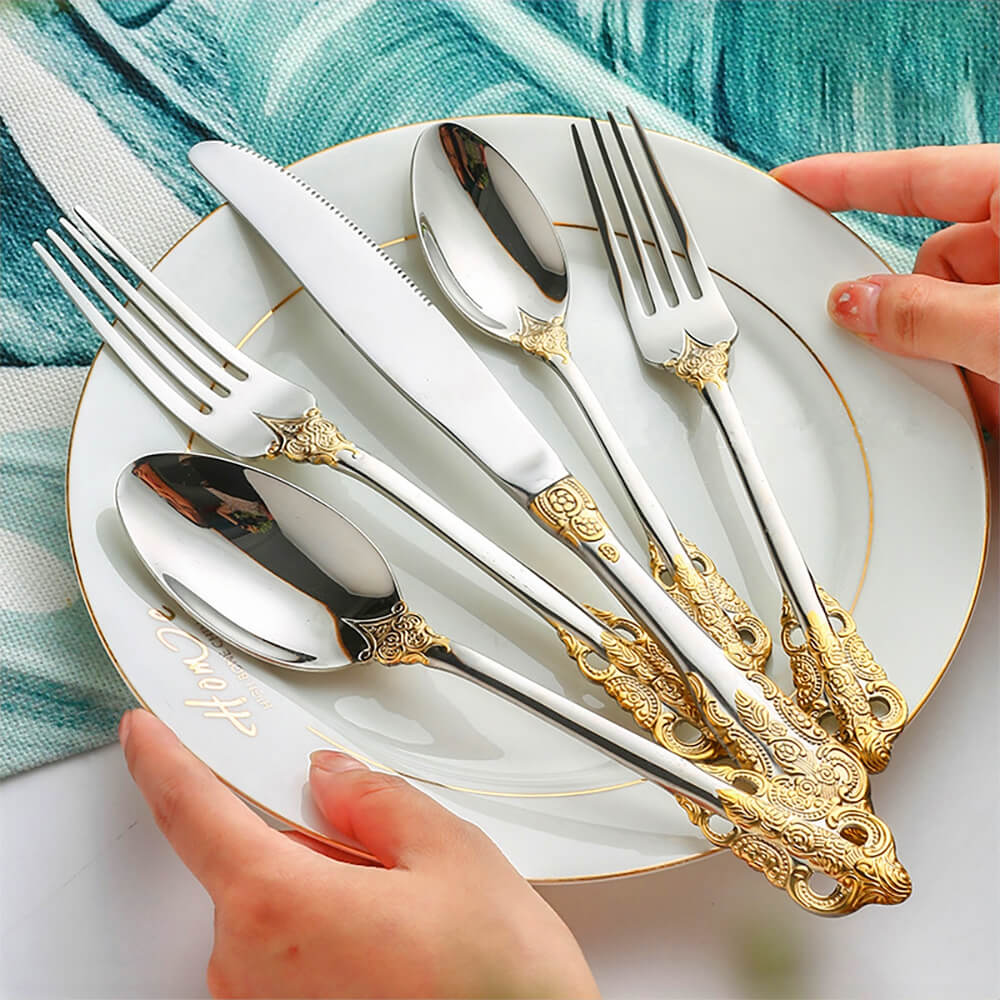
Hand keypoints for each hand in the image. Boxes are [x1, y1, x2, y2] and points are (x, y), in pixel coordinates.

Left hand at [119, 709, 598, 998]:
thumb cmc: (497, 989)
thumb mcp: (450, 855)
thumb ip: (377, 801)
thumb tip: (334, 780)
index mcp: (277, 905)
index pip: (194, 811)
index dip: (165, 760)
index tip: (144, 731)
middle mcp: (250, 968)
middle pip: (253, 862)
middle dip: (308, 838)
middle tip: (384, 847)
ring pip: (277, 911)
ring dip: (327, 892)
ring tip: (412, 915)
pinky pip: (290, 960)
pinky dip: (331, 936)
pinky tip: (399, 950)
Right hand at [771, 145, 998, 433]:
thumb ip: (924, 314)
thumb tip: (855, 305)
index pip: (914, 176)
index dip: (844, 180)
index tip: (790, 185)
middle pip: (932, 268)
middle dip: (918, 318)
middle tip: (921, 358)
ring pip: (955, 318)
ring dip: (957, 362)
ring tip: (988, 397)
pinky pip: (983, 348)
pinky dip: (984, 382)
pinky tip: (999, 406)